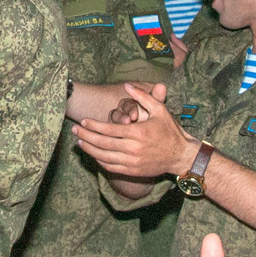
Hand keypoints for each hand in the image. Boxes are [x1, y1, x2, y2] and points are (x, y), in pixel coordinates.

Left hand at [74, 81, 195, 180]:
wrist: (180, 155)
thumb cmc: (169, 130)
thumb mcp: (159, 109)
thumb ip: (142, 96)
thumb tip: (127, 85)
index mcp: (138, 132)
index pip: (109, 129)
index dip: (93, 125)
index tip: (83, 121)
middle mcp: (133, 148)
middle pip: (102, 143)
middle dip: (86, 136)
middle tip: (75, 130)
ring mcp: (132, 162)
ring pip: (104, 156)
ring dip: (89, 149)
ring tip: (79, 142)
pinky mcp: (132, 171)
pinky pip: (111, 167)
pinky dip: (100, 161)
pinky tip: (93, 154)